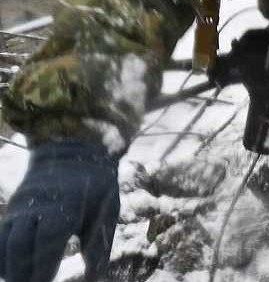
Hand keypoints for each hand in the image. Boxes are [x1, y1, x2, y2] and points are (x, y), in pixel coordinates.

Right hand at [0, 140, 119, 281]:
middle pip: (19, 242)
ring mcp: (22, 206)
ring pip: (4, 239)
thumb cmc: (96, 187)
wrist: (74, 151)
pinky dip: (0, 254)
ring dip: (7, 265)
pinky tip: (7, 269)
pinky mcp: (13, 208)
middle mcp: (39, 205)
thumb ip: (98, 246)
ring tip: (17, 280)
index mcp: (66, 205)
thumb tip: (95, 278)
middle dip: (20, 271)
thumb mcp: (106, 211)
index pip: (48, 238)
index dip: (43, 263)